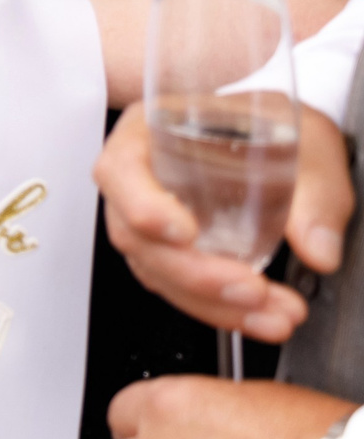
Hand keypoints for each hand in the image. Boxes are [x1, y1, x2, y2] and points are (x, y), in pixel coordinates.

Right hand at [99, 101, 350, 339]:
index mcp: (148, 131)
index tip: (186, 232)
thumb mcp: (303, 141)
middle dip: (194, 274)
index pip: (120, 170)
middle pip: (135, 235)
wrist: (276, 136)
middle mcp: (138, 176)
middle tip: (251, 290)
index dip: (142, 205)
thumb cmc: (270, 123)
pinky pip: (177, 286)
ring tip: (271, 314)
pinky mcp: (168, 250)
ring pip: (155, 270)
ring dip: (210, 303)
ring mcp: (147, 217)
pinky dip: (217, 308)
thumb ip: (314, 194)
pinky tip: (259, 315)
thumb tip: (318, 248)